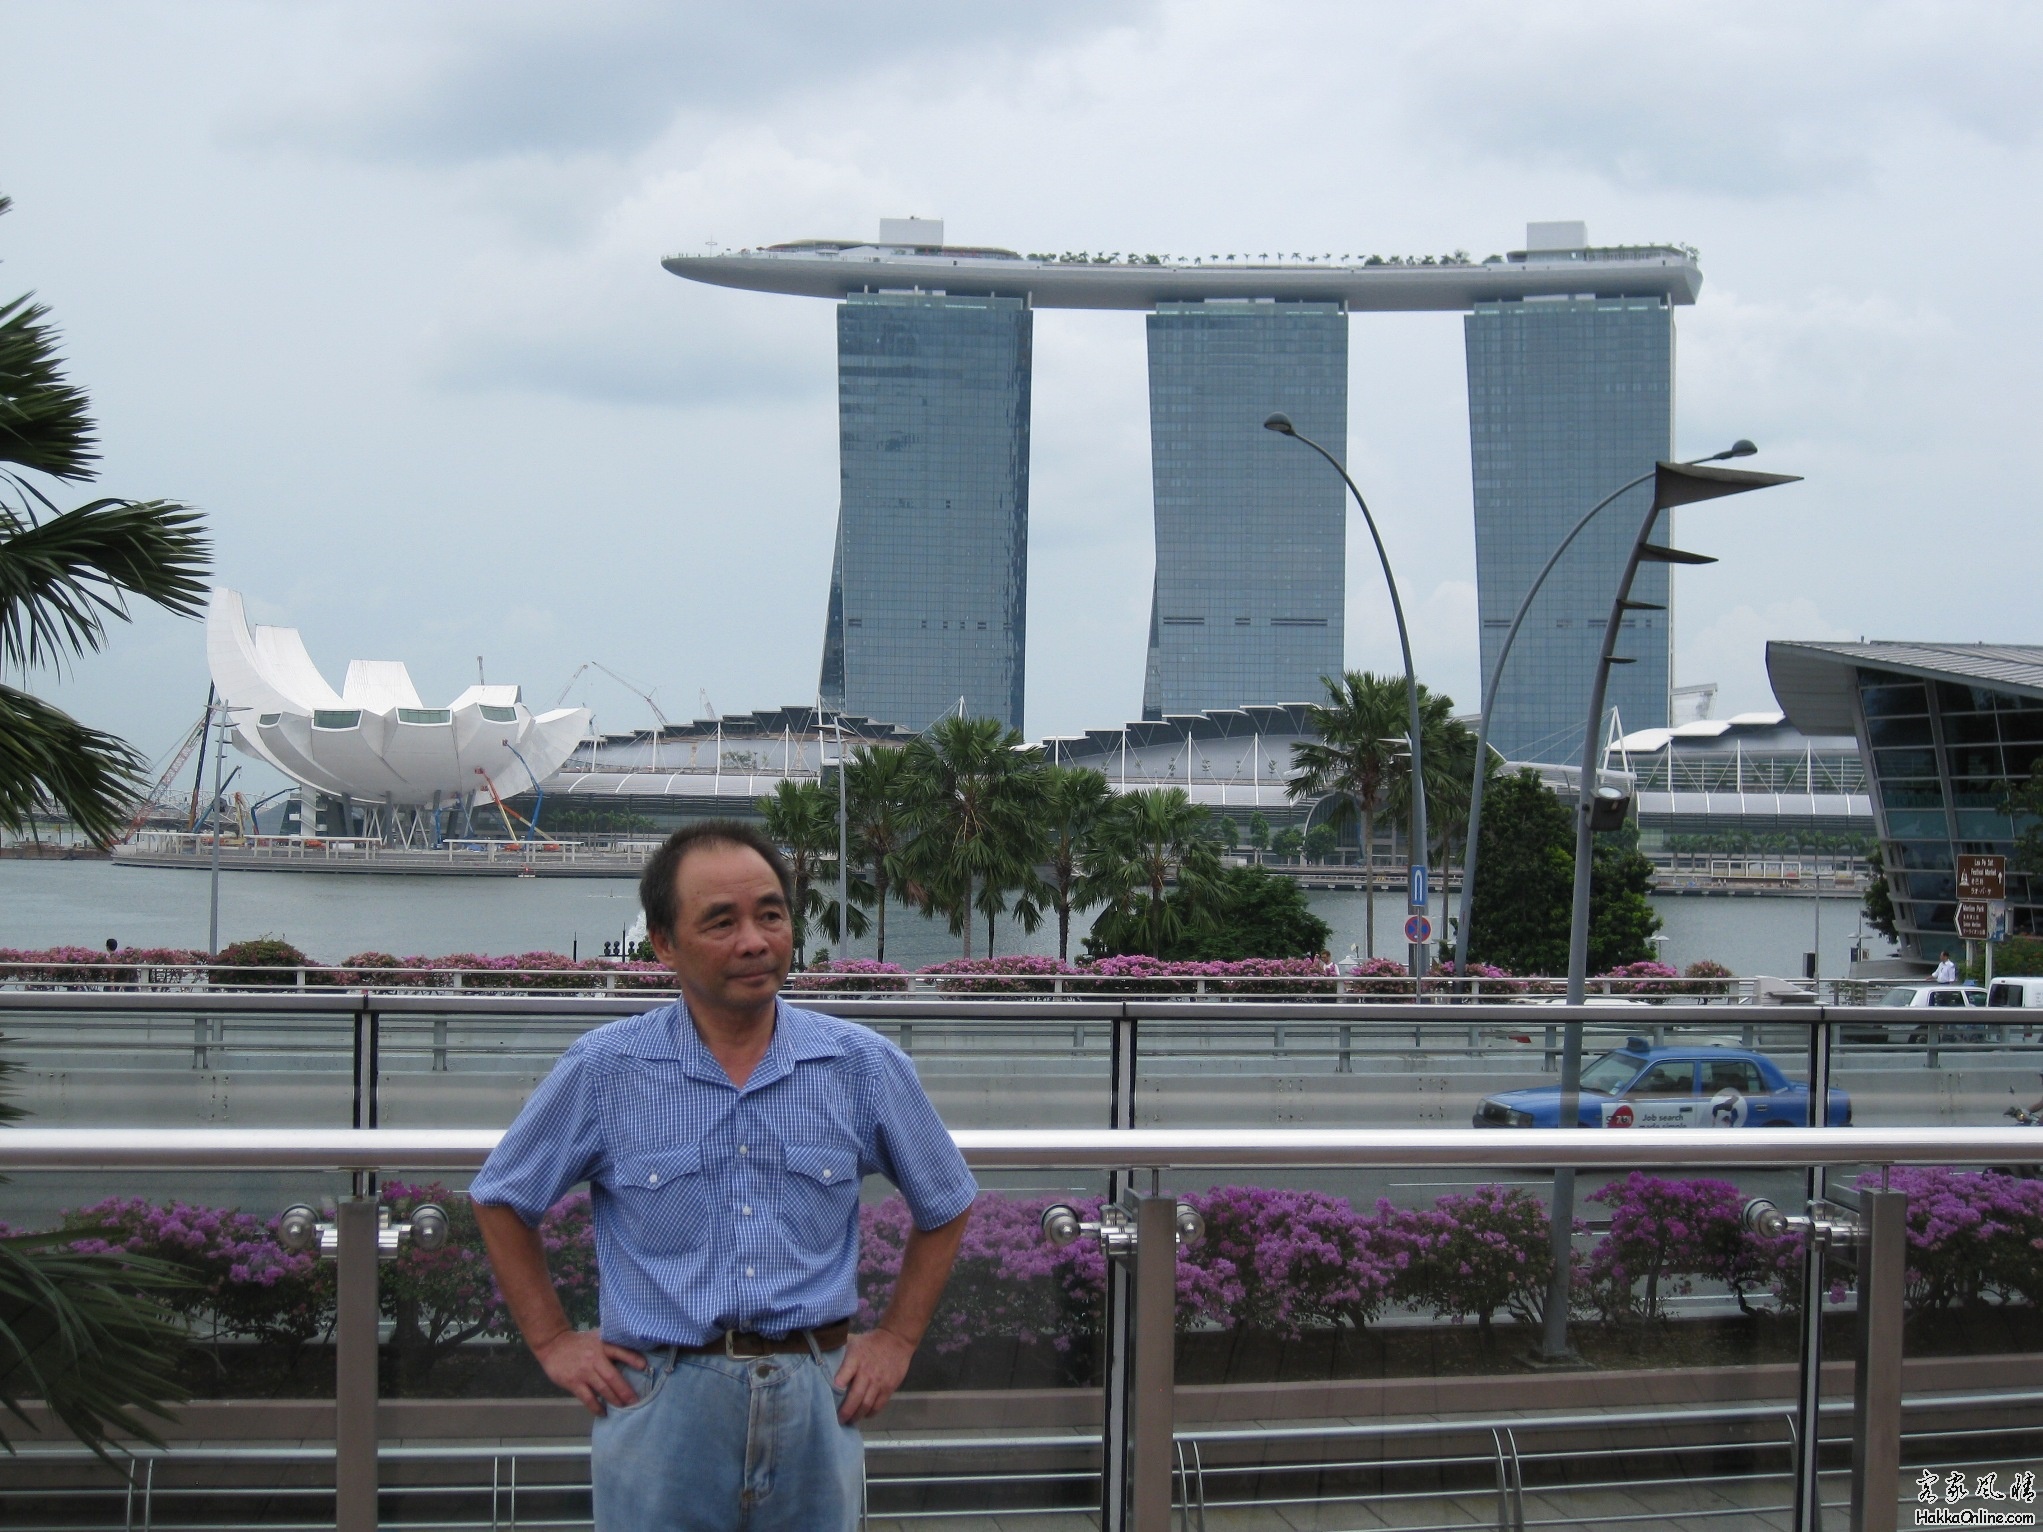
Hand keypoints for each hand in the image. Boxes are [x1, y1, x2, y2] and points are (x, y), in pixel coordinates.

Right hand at [532, 1329, 648, 1415]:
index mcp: (602, 1345)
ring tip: (624, 1407)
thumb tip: (634, 1350)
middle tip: (635, 1401)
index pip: (620, 1351)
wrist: (554, 1345)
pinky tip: (603, 1412)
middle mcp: (594, 1358)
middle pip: (613, 1377)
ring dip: (614, 1400)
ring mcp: (584, 1371)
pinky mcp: (574, 1382)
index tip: (644, 1367)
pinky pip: (588, 1398)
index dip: (632, 1359)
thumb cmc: (580, 1342)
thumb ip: (611, 1344)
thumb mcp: (597, 1337)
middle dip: (625, 1391)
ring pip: (602, 1389)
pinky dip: (596, 1407)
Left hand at [833, 1327, 914, 1423]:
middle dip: (845, 1412)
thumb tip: (821, 1360)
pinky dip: (870, 1414)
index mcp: (855, 1359)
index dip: (836, 1389)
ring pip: (866, 1405)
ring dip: (857, 1416)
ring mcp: (879, 1382)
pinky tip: (864, 1415)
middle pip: (855, 1397)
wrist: (896, 1340)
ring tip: (850, 1421)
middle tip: (839, 1420)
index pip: (843, 1376)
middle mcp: (867, 1372)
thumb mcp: (852, 1341)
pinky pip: (878, 1406)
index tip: (828, 1400)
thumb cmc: (869, 1342)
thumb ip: (839, 1352)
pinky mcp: (889, 1388)